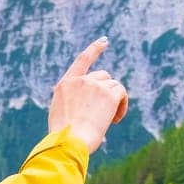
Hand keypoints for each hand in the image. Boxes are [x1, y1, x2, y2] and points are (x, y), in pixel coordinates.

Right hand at [48, 38, 128, 153]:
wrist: (69, 142)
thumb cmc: (64, 138)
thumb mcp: (61, 117)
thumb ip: (74, 105)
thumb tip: (91, 116)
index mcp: (65, 85)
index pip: (82, 60)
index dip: (94, 49)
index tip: (104, 41)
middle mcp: (80, 81)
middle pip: (103, 76)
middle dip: (107, 92)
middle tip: (107, 113)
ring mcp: (94, 85)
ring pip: (114, 86)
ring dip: (115, 101)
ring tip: (111, 120)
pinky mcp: (108, 94)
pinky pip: (121, 94)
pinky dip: (123, 105)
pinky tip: (116, 120)